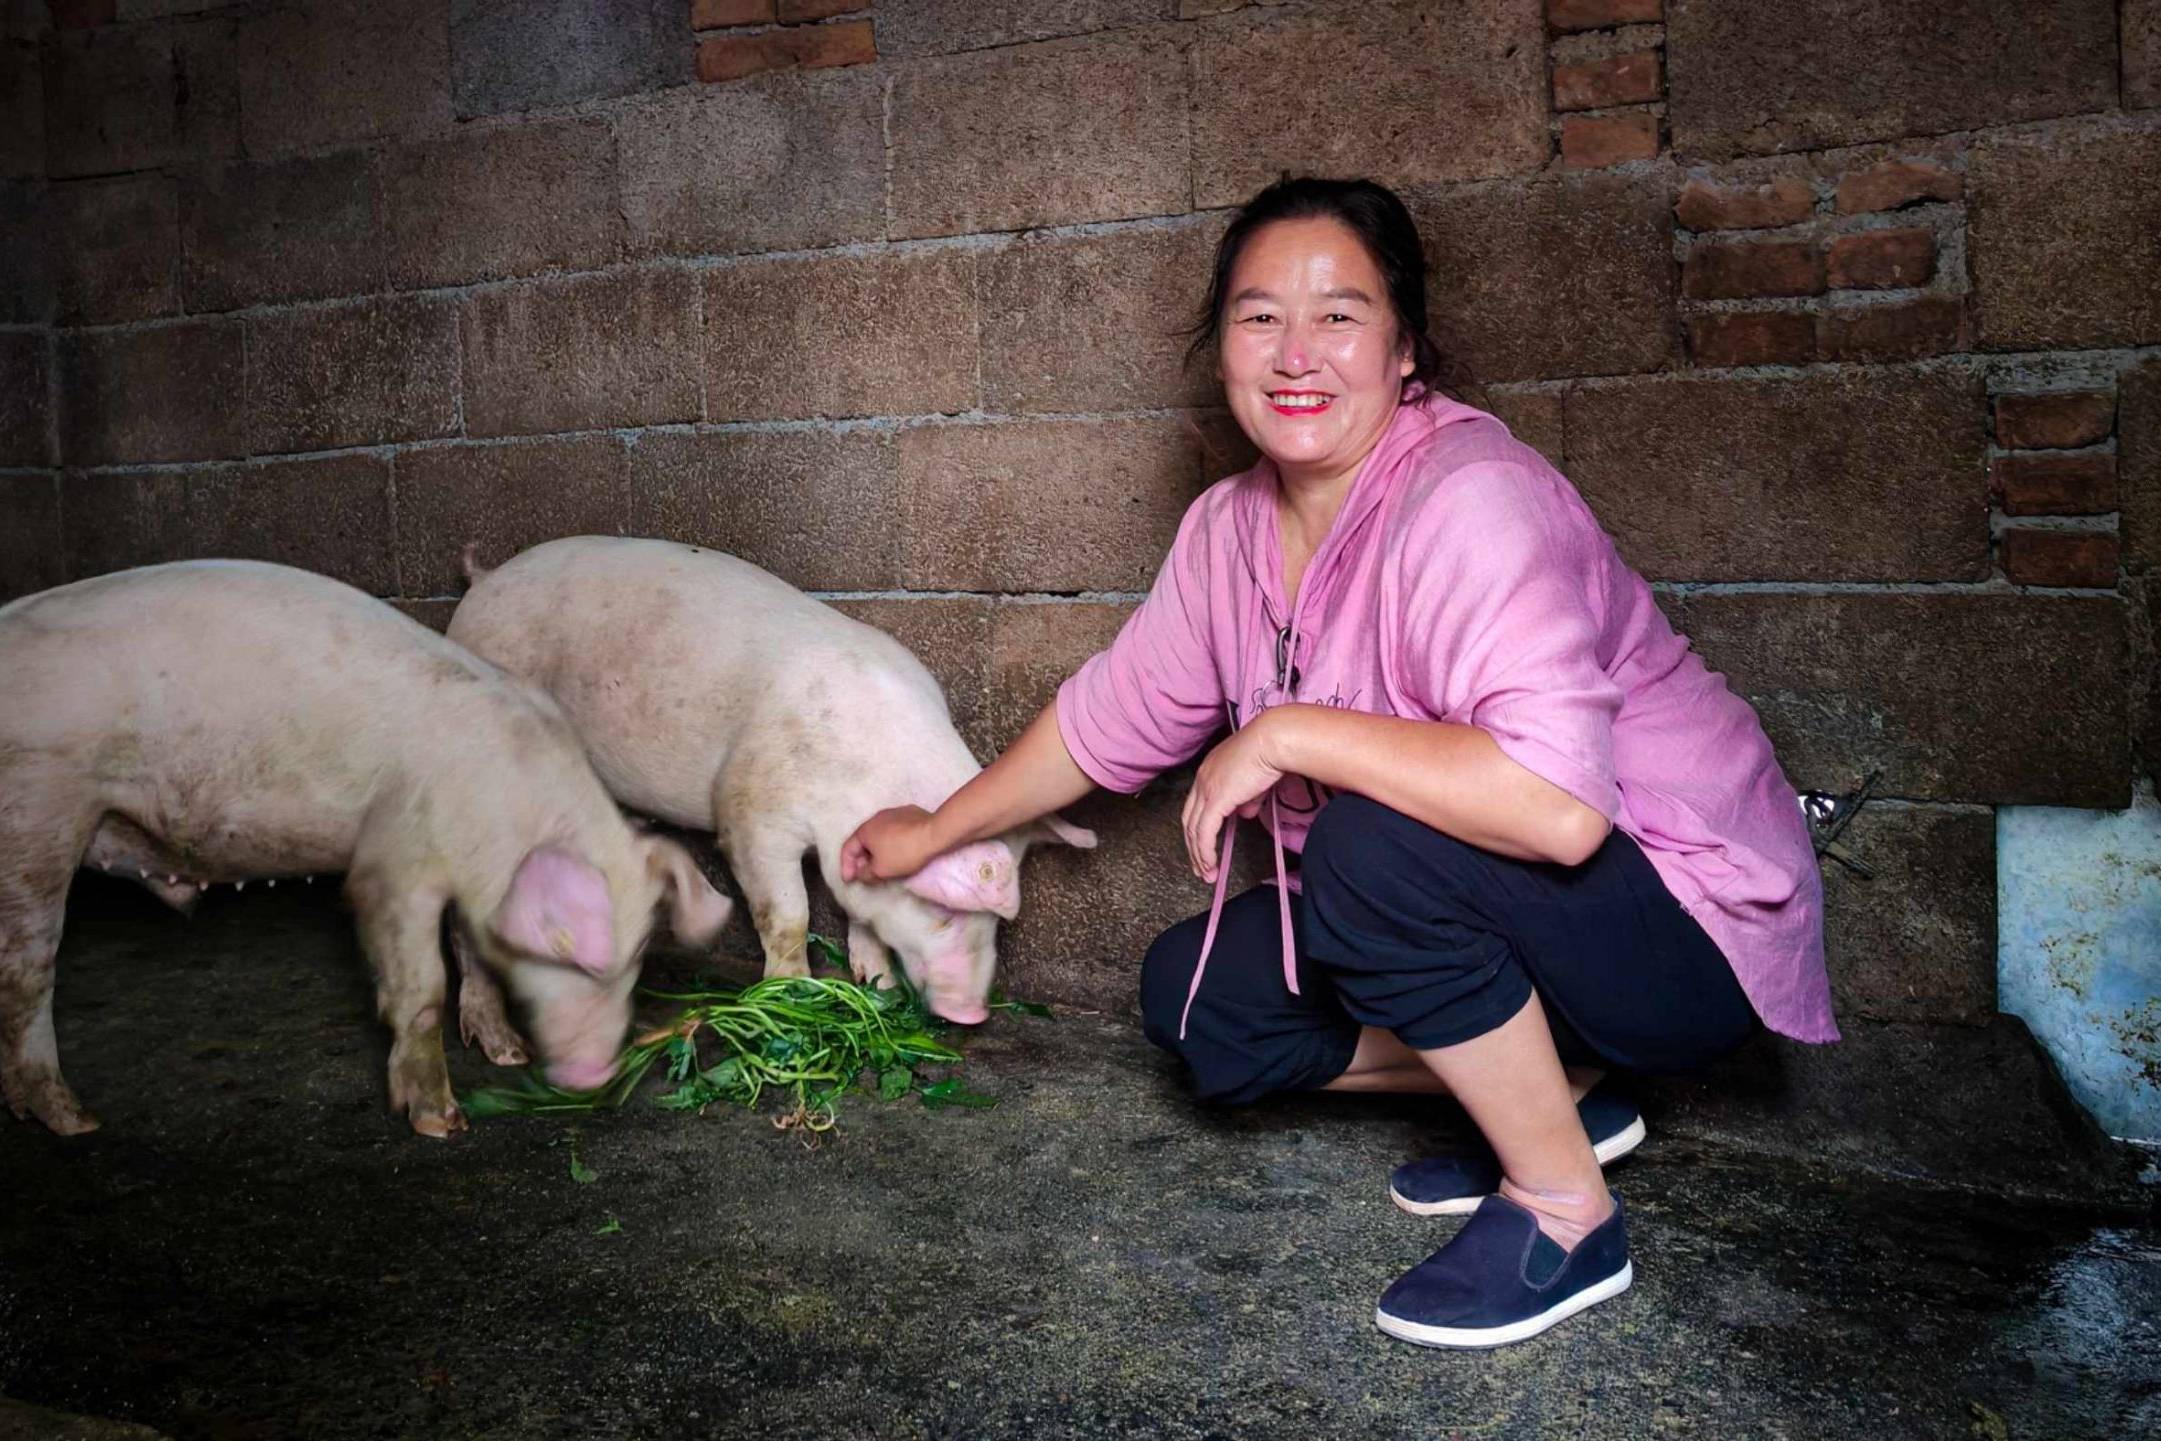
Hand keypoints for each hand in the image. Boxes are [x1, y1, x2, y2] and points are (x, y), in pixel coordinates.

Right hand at [840, 806, 941, 882]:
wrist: (935, 833)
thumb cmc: (904, 852)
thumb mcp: (881, 870)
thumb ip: (866, 874)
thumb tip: (861, 873)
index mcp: (865, 830)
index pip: (847, 848)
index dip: (846, 866)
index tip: (849, 880)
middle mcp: (876, 818)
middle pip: (863, 841)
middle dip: (862, 859)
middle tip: (865, 873)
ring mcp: (893, 813)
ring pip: (879, 834)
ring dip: (877, 850)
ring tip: (882, 863)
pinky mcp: (909, 813)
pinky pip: (894, 830)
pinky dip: (892, 842)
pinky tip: (899, 851)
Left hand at [1181, 712, 1290, 882]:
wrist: (1273, 739)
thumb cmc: (1269, 753)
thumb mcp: (1254, 781)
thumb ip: (1247, 799)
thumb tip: (1244, 815)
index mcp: (1208, 772)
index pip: (1195, 806)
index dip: (1197, 829)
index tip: (1202, 847)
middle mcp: (1201, 780)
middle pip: (1188, 821)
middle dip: (1193, 848)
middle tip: (1200, 868)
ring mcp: (1206, 790)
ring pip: (1194, 830)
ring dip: (1199, 855)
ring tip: (1206, 874)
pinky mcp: (1215, 799)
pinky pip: (1204, 833)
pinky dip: (1205, 851)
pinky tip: (1210, 865)